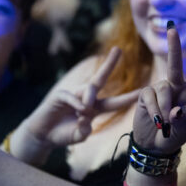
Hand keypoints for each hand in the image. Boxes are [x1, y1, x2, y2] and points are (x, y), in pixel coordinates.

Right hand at [19, 47, 138, 149]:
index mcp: (94, 109)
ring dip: (90, 98)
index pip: (115, 102)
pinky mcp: (60, 95)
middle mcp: (86, 98)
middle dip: (110, 64)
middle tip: (118, 49)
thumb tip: (86, 118)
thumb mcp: (78, 136)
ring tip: (87, 110)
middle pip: (100, 78)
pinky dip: (76, 103)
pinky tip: (78, 111)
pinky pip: (71, 96)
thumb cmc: (62, 135)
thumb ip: (85, 130)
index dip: (129, 98)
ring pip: (88, 89)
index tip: (144, 90)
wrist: (42, 136)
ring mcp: (73, 95)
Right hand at [132, 25, 185, 152]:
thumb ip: (181, 121)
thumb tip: (174, 110)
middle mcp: (177, 87)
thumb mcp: (183, 131)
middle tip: (171, 28)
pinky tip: (155, 120)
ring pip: (163, 88)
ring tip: (164, 124)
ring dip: (164, 107)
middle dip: (174, 46)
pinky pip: (150, 97)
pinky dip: (154, 111)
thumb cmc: (174, 136)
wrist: (155, 144)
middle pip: (176, 65)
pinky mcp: (146, 95)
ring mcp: (161, 90)